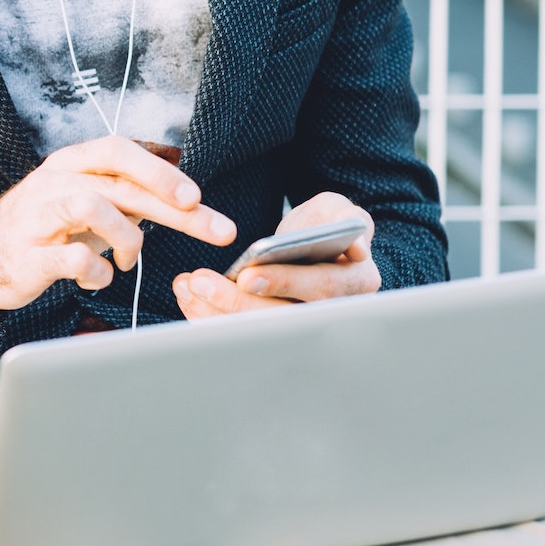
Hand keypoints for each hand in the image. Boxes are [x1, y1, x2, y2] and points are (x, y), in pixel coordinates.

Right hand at [0, 136, 236, 324]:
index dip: (158, 171)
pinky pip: (74, 259)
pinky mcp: (29, 256)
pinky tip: (97, 278)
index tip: (194, 196)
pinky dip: (98, 273)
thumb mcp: (81, 201)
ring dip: (127, 238)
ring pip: (92, 207)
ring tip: (128, 260)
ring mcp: (38, 218)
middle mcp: (53, 183)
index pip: (118, 150)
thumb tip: (181, 198)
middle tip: (215, 229)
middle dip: (176, 210)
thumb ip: (124, 195)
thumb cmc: (41, 228)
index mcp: (70, 164)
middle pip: (121, 184)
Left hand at [172, 190, 378, 320]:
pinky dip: (211, 318)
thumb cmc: (326, 227)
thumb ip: (342, 217)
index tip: (247, 275)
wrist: (315, 250)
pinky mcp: (274, 334)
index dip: (284, 282)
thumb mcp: (337, 211)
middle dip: (237, 304)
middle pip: (283, 319)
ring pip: (258, 332)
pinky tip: (188, 296)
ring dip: (216, 313)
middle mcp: (334, 315)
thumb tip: (345, 239)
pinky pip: (241, 334)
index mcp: (357, 283)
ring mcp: (303, 330)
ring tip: (186, 285)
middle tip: (200, 283)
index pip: (321, 288)